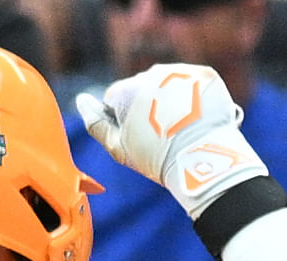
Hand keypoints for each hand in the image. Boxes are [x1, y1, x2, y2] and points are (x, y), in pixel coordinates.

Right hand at [75, 64, 266, 218]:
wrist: (204, 160)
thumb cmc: (158, 159)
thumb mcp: (119, 148)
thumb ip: (96, 124)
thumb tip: (82, 102)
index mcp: (126, 90)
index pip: (117, 98)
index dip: (126, 120)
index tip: (140, 138)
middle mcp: (151, 74)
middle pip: (144, 88)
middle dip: (150, 107)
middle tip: (164, 135)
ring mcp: (180, 73)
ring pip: (170, 85)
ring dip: (173, 100)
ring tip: (183, 128)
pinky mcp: (204, 76)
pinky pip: (195, 84)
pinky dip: (197, 98)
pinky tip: (199, 118)